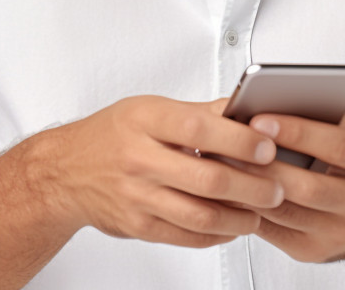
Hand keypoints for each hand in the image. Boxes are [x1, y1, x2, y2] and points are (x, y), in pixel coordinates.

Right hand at [33, 96, 283, 248]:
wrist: (65, 171)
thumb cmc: (113, 133)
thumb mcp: (151, 108)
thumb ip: (199, 112)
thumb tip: (244, 110)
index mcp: (146, 120)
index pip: (199, 128)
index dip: (238, 139)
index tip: (268, 145)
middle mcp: (140, 158)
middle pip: (206, 178)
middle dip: (251, 186)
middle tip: (278, 186)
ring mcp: (138, 196)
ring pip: (199, 215)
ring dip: (239, 217)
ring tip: (262, 210)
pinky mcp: (138, 226)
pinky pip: (185, 236)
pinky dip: (216, 235)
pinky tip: (232, 225)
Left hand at [240, 113, 344, 262]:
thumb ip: (323, 118)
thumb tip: (270, 99)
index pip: (337, 147)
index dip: (297, 132)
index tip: (260, 118)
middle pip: (309, 187)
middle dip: (265, 166)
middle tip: (230, 145)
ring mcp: (341, 232)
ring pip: (288, 213)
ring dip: (251, 189)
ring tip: (224, 164)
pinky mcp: (316, 251)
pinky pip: (277, 231)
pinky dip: (252, 209)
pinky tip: (234, 189)